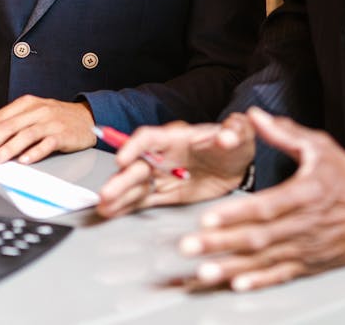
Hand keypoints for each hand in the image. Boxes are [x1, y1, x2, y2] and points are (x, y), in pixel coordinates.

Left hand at [0, 96, 94, 164]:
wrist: (88, 117)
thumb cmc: (58, 118)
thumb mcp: (35, 114)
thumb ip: (15, 124)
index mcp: (27, 103)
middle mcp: (38, 110)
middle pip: (9, 126)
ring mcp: (51, 122)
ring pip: (25, 135)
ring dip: (7, 149)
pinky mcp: (64, 134)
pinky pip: (47, 143)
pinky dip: (34, 152)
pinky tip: (24, 160)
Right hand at [97, 114, 255, 217]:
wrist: (240, 165)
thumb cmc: (236, 143)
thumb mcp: (241, 133)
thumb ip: (234, 131)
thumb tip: (226, 136)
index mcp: (178, 138)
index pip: (150, 138)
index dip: (134, 146)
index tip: (122, 159)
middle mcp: (165, 156)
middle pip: (138, 166)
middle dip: (121, 179)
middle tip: (106, 194)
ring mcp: (164, 176)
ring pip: (136, 185)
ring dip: (119, 195)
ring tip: (103, 208)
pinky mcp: (168, 194)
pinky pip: (144, 200)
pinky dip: (127, 207)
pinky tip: (112, 213)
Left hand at [179, 107, 344, 291]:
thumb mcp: (320, 147)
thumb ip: (284, 133)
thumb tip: (255, 116)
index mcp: (306, 194)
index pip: (266, 206)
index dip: (236, 214)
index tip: (208, 219)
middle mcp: (305, 224)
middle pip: (257, 237)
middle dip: (220, 244)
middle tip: (189, 247)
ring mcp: (307, 247)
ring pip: (264, 260)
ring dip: (231, 267)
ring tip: (203, 272)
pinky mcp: (310, 263)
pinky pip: (281, 275)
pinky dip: (259, 281)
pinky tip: (238, 285)